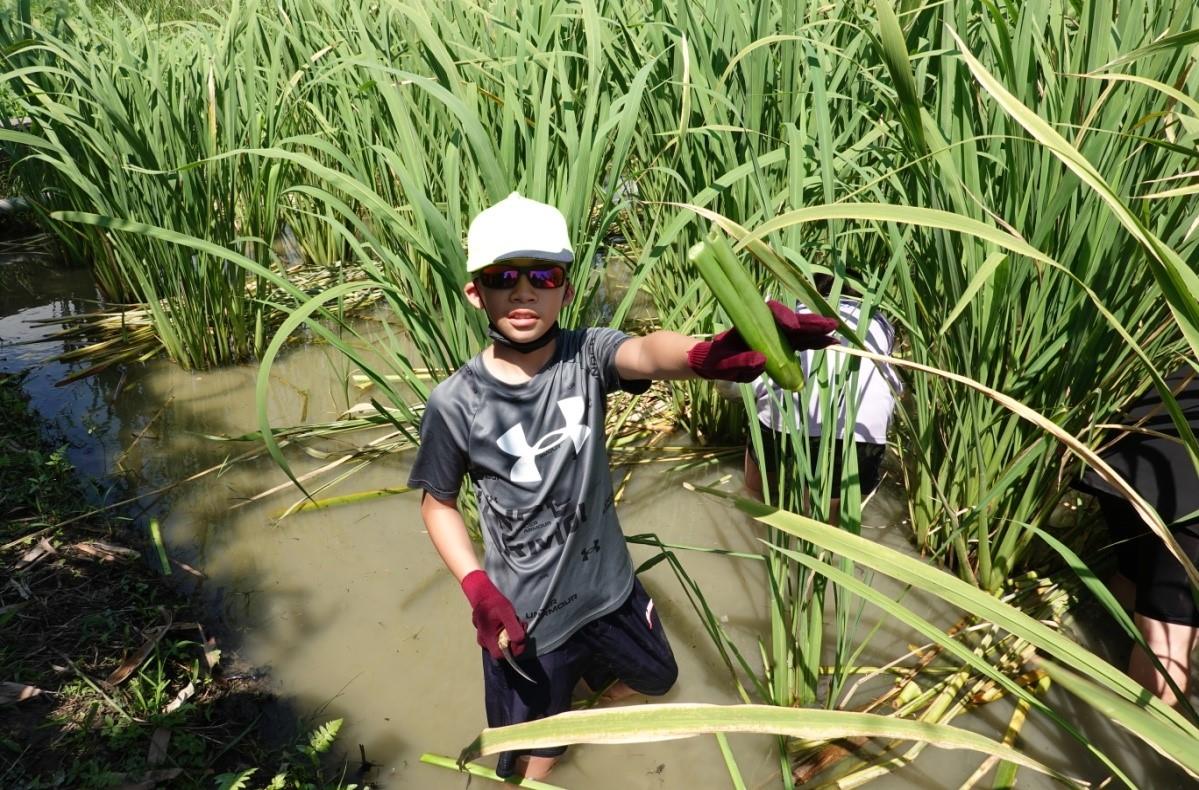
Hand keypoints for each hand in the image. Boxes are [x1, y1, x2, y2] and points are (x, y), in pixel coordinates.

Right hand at [461, 570, 525, 659]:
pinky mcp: (488, 632)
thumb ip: (513, 629)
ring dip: (513, 634)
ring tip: (517, 620)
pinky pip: (500, 636)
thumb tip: (519, 642)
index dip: (513, 651)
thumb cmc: (493, 602)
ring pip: (503, 642)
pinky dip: (509, 631)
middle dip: (516, 640)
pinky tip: (512, 621)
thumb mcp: (506, 613)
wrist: (482, 592)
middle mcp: (484, 641)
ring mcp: (485, 637)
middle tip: (521, 624)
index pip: (501, 655)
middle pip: (504, 649)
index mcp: (487, 639)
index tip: (521, 638)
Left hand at [686, 301, 837, 381]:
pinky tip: (828, 342)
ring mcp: (772, 334)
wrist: (712, 362)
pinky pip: (798, 342)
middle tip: (831, 326)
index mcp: (749, 322)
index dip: (784, 316)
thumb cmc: (715, 361)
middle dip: (810, 323)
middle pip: (791, 320)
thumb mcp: (722, 364)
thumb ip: (739, 363)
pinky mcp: (779, 344)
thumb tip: (762, 361)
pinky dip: (812, 342)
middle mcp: (764, 324)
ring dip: (816, 332)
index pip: (770, 312)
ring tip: (834, 336)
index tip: (792, 326)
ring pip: (798, 330)